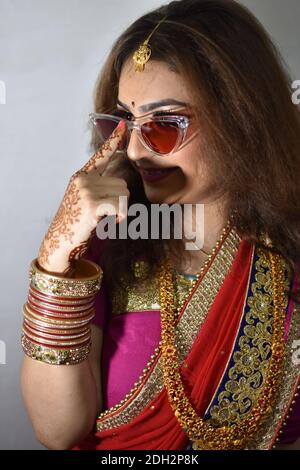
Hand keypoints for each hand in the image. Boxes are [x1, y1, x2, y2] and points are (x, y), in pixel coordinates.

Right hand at [37, 120, 128, 274]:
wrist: (61, 240)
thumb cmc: (76, 222)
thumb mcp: (84, 198)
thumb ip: (98, 187)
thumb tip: (122, 186)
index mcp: (82, 176)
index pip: (101, 155)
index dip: (113, 141)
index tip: (122, 125)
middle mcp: (83, 179)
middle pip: (122, 182)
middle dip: (121, 200)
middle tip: (107, 213)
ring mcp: (86, 190)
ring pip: (123, 194)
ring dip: (121, 209)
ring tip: (107, 217)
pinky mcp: (92, 204)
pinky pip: (120, 206)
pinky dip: (121, 216)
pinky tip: (111, 223)